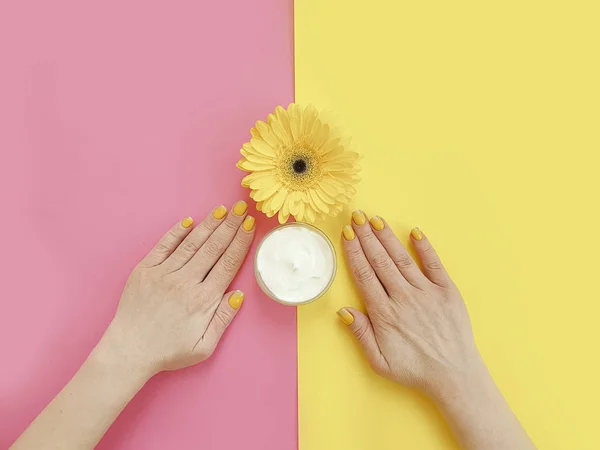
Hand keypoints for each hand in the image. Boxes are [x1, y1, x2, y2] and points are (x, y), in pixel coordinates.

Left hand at [103, 200, 255, 377]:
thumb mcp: (204, 346)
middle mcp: (185, 282)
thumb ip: (223, 319)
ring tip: (223, 209)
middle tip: (242, 207)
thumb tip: (239, 294)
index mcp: (203, 300)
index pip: (227, 263)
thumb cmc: (168, 352)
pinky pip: (163, 245)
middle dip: (230, 225)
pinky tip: (189, 220)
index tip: (250, 225)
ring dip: (209, 224)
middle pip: (213, 248)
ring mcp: (163, 273)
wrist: (128, 352)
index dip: (241, 242)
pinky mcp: (144, 270)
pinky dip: (177, 232)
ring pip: (192, 243)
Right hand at [338, 210, 481, 398]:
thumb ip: (361, 334)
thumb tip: (344, 310)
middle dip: (367, 236)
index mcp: (385, 313)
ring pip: (402, 258)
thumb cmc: (414, 370)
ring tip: (376, 219)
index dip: (354, 252)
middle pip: (380, 260)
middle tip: (357, 215)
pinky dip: (425, 248)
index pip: (365, 274)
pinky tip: (415, 232)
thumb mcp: (379, 361)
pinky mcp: (447, 292)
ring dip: (388, 237)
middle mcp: (404, 297)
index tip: (347, 233)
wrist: (454, 375)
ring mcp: (427, 292)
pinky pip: (434, 264)